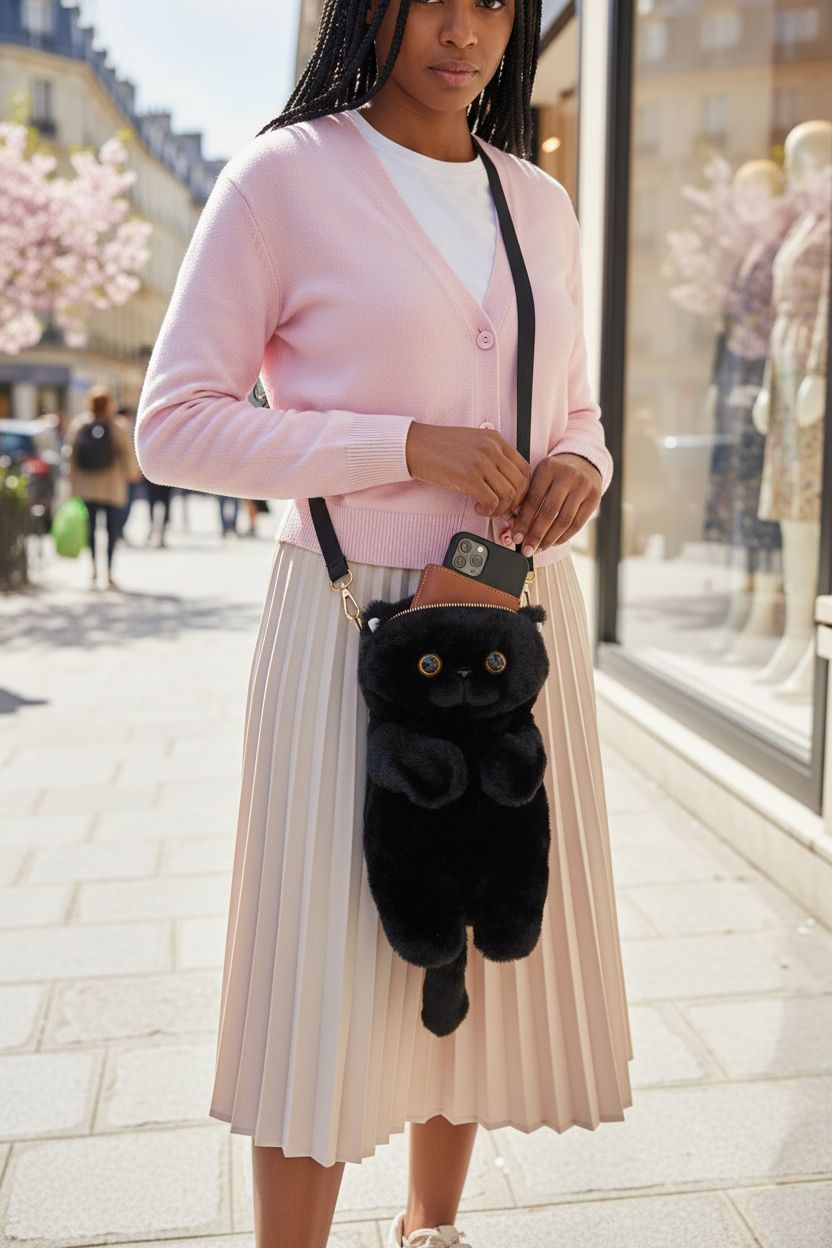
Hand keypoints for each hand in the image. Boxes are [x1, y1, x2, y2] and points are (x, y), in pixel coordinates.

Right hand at [405, 422, 529, 516]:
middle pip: (520, 484)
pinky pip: (492, 501)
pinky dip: (487, 510)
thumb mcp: (473, 444)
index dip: (523, 489)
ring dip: (500, 509)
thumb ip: (492, 458)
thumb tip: (506, 483)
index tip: (513, 500)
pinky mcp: (469, 477)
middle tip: (501, 510)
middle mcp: (492, 449)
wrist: (415, 445)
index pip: (524, 468)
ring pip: (509, 495)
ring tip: (486, 509)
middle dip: (514, 503)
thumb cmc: (439, 448)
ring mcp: (482, 462)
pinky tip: (477, 507)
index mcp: (496, 440)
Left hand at [501, 453, 600, 555]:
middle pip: (549, 512)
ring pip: (564, 521)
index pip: (533, 500)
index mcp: (548, 468)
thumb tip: (517, 529)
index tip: (516, 537)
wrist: (583, 464)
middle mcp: (568, 475)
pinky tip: (553, 543)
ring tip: (539, 549)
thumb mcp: (539, 477)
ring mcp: (583, 487)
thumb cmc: (553, 476)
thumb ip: (527, 498)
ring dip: (549, 539)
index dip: (523, 522)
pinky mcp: (594, 498)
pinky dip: (564, 537)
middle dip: (536, 535)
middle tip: (526, 549)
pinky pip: (577, 524)